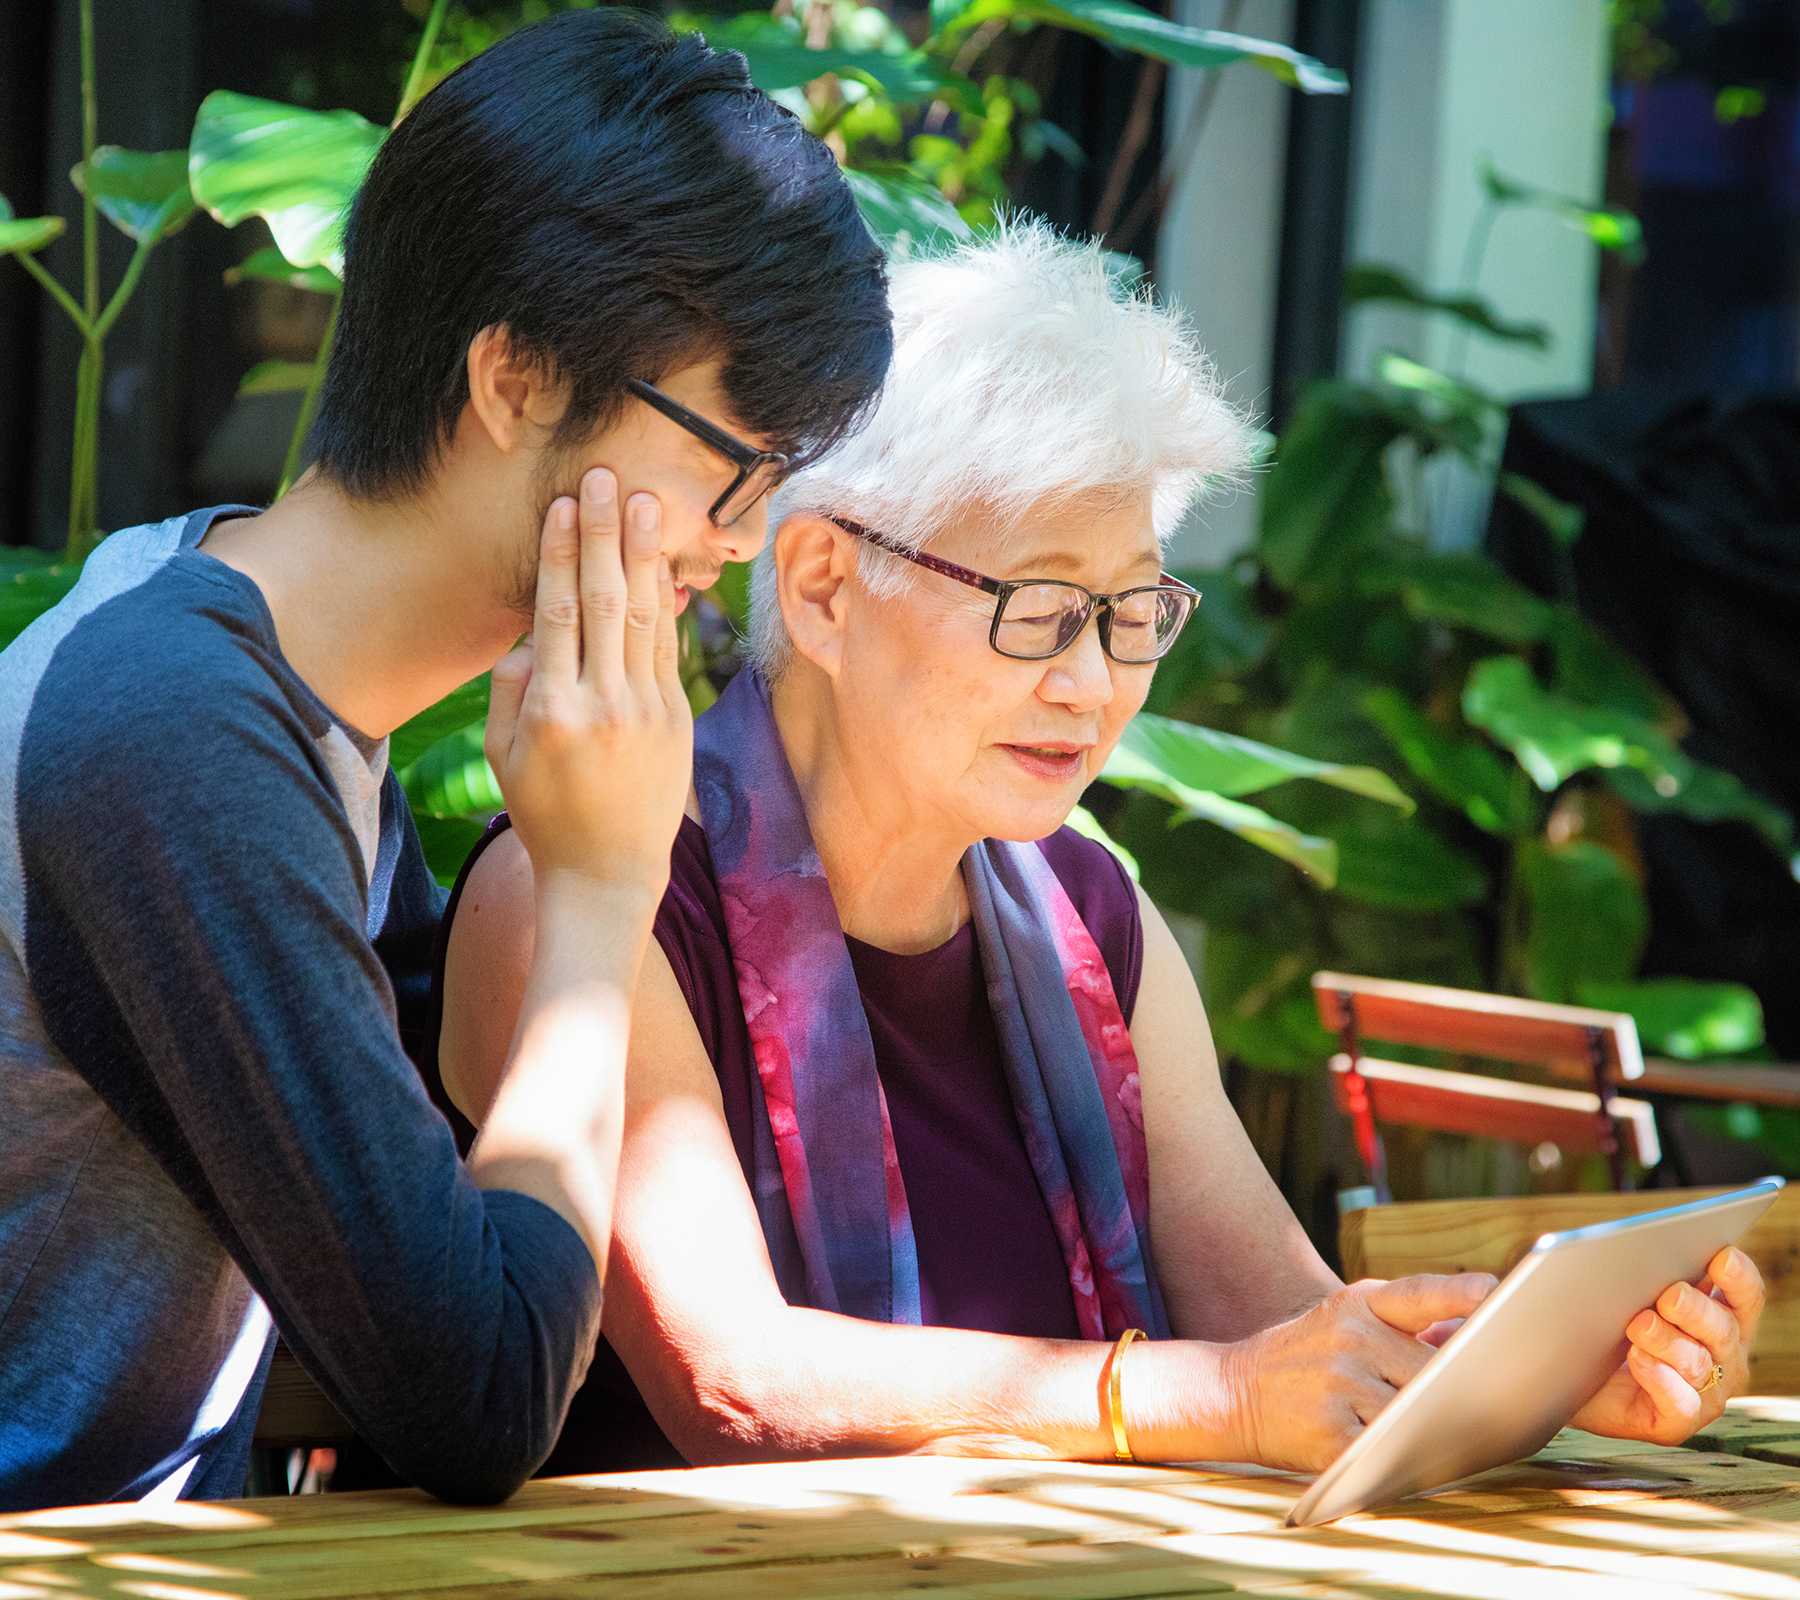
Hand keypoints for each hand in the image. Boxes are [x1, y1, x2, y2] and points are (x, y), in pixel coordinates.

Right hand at [485, 470, 690, 901]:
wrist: (607, 872)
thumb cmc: (543, 811)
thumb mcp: (504, 755)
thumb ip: (511, 688)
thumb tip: (534, 632)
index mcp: (552, 711)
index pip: (558, 614)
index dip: (562, 554)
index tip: (564, 506)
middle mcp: (603, 704)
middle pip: (607, 601)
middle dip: (605, 534)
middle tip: (607, 478)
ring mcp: (647, 711)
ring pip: (647, 617)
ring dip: (645, 555)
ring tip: (643, 504)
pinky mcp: (677, 718)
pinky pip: (669, 647)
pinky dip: (667, 601)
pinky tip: (663, 563)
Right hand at [1222, 1273, 1496, 1471]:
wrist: (1232, 1392)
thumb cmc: (1306, 1359)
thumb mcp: (1346, 1322)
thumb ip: (1408, 1328)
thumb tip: (1482, 1339)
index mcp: (1358, 1303)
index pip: (1421, 1292)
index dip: (1464, 1293)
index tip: (1499, 1293)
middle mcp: (1350, 1337)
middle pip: (1438, 1369)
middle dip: (1467, 1388)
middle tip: (1504, 1402)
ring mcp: (1340, 1385)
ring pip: (1422, 1414)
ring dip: (1446, 1429)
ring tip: (1470, 1438)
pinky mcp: (1333, 1435)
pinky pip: (1395, 1451)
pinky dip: (1415, 1458)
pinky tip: (1423, 1459)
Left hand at [1570, 1246, 1765, 1444]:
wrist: (1568, 1373)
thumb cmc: (1605, 1324)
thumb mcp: (1630, 1291)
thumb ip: (1651, 1272)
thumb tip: (1652, 1247)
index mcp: (1721, 1318)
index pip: (1745, 1296)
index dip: (1738, 1276)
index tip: (1720, 1256)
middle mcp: (1723, 1358)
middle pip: (1724, 1329)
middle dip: (1696, 1309)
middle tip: (1668, 1295)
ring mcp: (1705, 1395)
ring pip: (1698, 1364)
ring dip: (1668, 1341)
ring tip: (1638, 1324)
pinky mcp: (1676, 1424)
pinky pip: (1680, 1403)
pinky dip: (1660, 1378)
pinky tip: (1638, 1358)